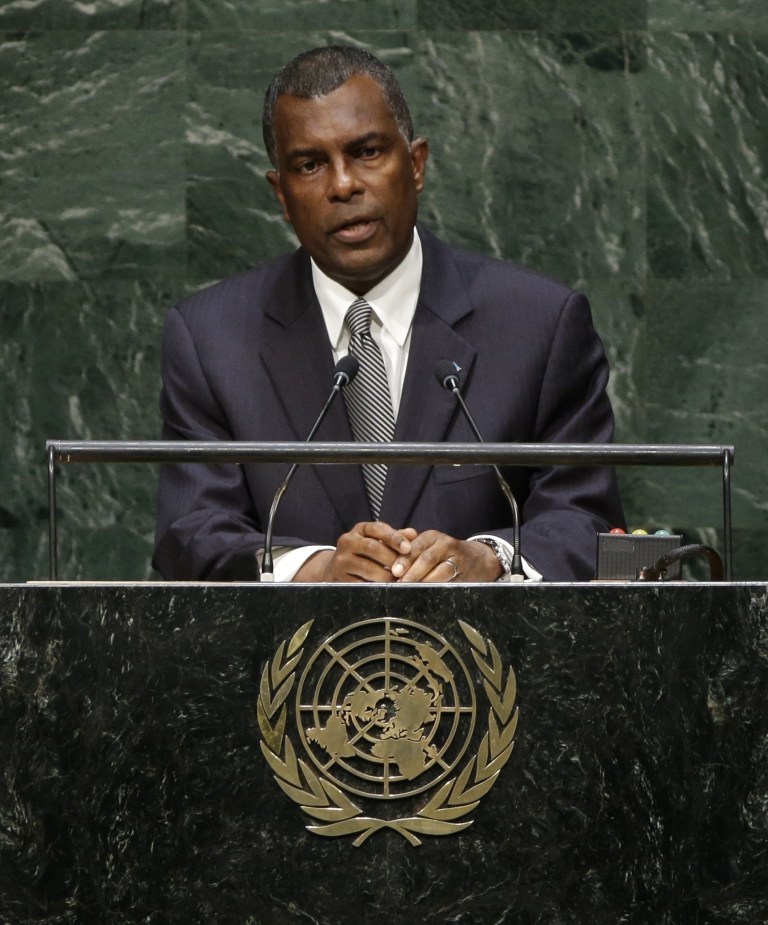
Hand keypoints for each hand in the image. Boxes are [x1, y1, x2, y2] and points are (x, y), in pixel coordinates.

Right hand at [294, 522, 416, 581]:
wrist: (337, 568)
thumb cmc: (365, 553)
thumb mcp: (378, 540)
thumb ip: (395, 537)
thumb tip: (413, 534)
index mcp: (360, 529)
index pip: (378, 528)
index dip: (394, 538)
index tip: (408, 548)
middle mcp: (347, 541)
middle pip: (372, 548)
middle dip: (391, 559)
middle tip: (405, 569)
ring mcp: (341, 560)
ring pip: (367, 568)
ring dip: (386, 576)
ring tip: (398, 580)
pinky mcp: (339, 577)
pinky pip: (360, 584)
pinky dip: (375, 587)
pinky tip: (385, 589)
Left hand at [391, 531, 502, 582]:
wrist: (478, 559)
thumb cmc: (443, 554)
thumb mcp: (427, 546)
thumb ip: (407, 550)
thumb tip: (383, 557)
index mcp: (430, 537)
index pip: (414, 547)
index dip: (404, 559)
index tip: (394, 572)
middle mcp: (444, 543)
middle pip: (426, 558)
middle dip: (412, 572)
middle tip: (400, 583)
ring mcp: (456, 557)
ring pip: (440, 570)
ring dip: (425, 581)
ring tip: (412, 590)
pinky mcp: (465, 571)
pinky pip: (451, 579)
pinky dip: (439, 586)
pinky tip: (429, 592)